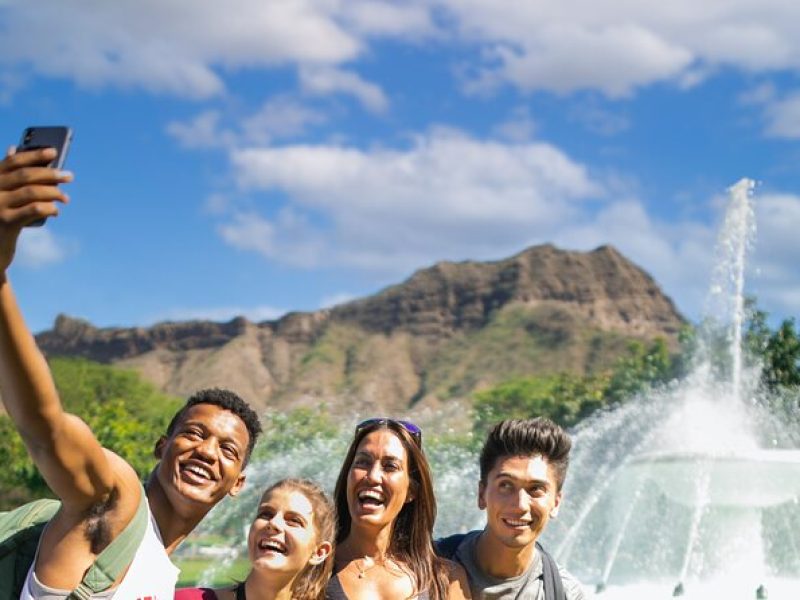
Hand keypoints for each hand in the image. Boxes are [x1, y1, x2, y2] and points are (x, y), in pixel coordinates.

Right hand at [0, 146, 72, 273]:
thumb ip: (7, 174)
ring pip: (32, 192)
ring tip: (65, 198)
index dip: (34, 155)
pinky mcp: (6, 222)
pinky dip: (49, 207)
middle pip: (25, 175)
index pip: (13, 161)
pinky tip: (55, 211)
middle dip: (50, 174)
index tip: (54, 152)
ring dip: (54, 193)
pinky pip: (34, 209)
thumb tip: (13, 148)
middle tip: (69, 176)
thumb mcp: (1, 193)